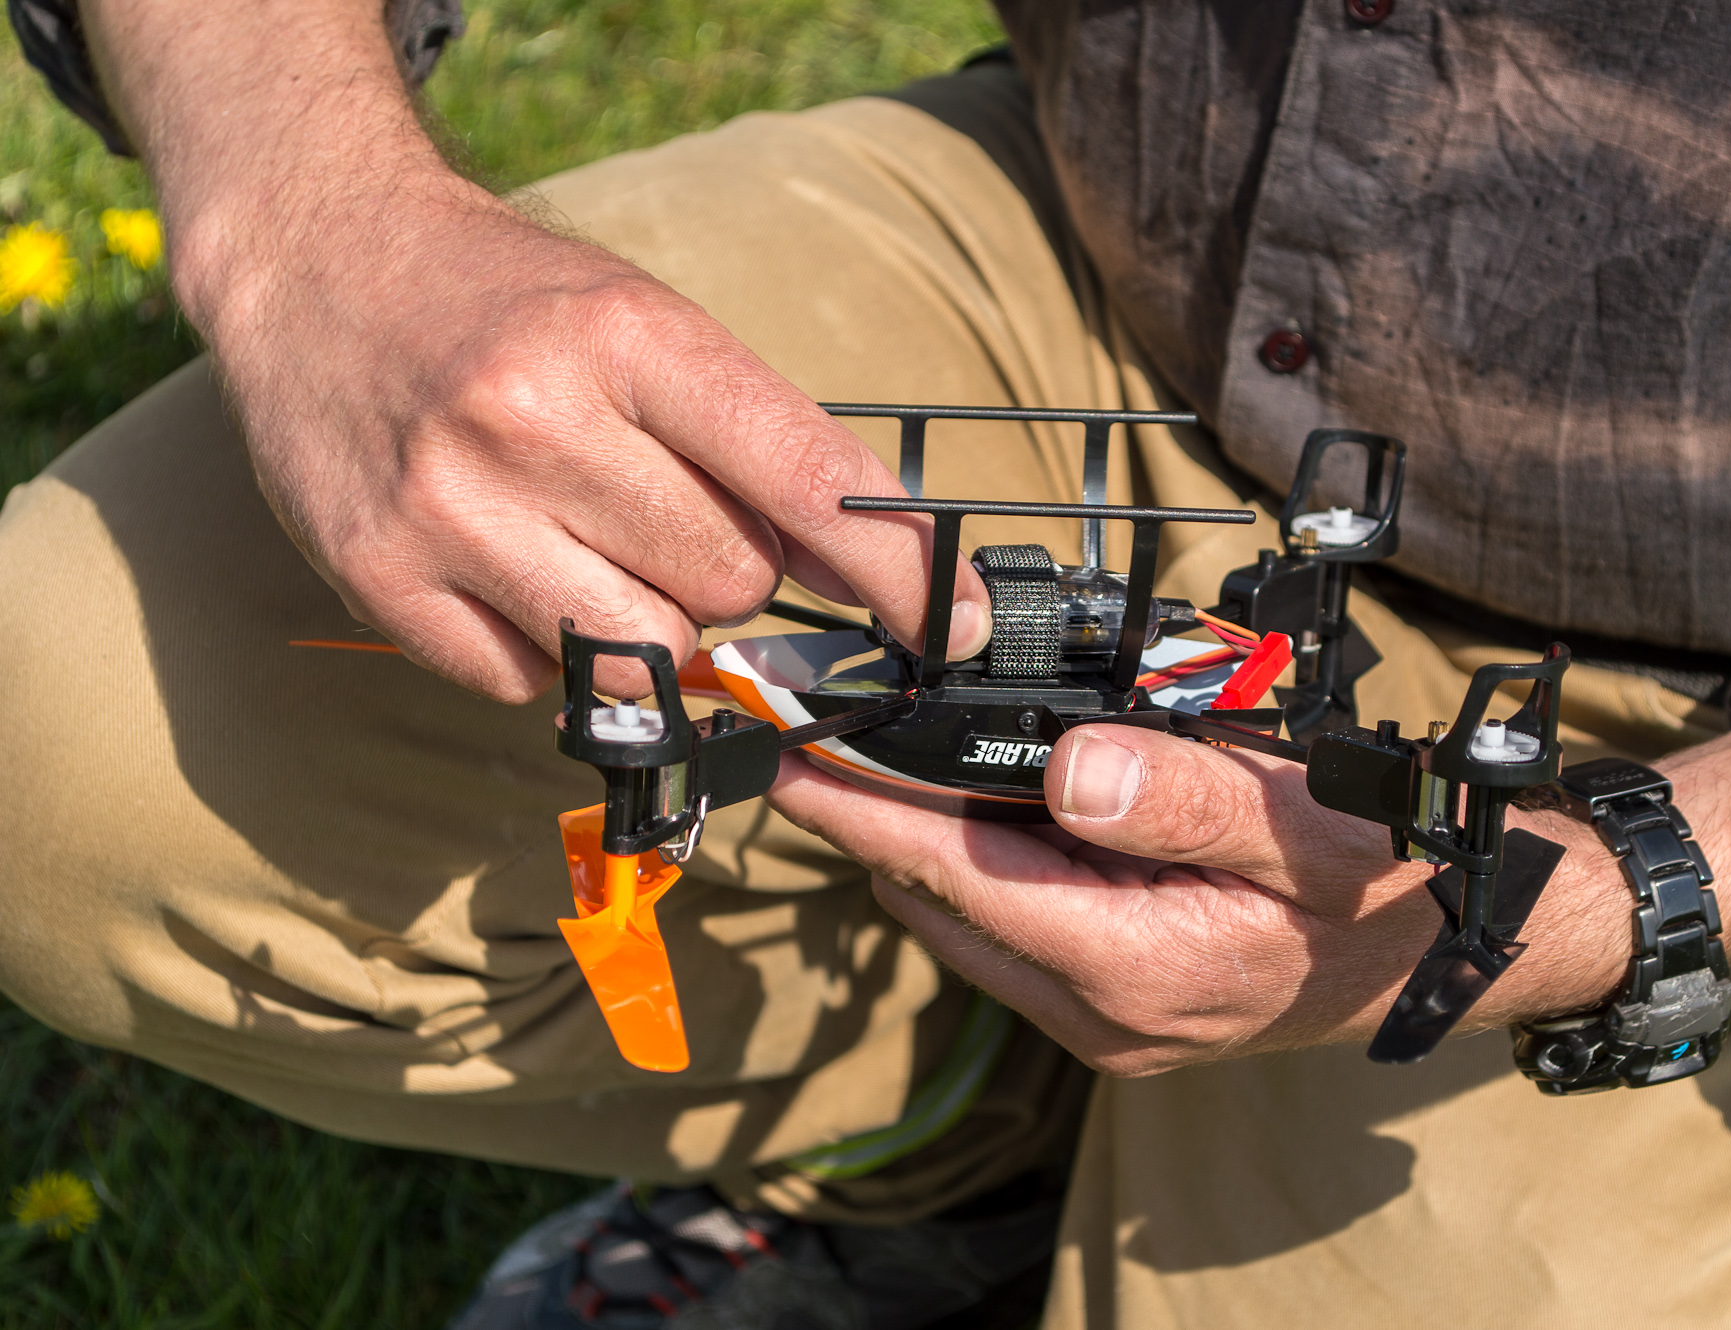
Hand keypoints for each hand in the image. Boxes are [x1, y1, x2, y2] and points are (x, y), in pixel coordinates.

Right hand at [90, 0, 986, 701]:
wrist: (320, 264)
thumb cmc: (514, 302)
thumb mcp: (646, 324)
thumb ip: (758, 443)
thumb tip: (876, 574)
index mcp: (624, 335)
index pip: (804, 478)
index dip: (897, 568)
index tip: (948, 621)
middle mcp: (532, 420)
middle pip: (729, 585)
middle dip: (728, 570)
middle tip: (662, 508)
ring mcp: (449, 509)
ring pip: (645, 655)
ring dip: (651, 622)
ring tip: (593, 540)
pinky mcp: (382, 581)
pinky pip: (538, 684)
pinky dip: (553, 648)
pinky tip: (513, 564)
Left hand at [771, 689, 1730, 1076]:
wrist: (1481, 940)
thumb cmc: (1406, 867)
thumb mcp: (1314, 819)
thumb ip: (1186, 796)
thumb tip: (1061, 768)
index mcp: (1141, 961)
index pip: (958, 873)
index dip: (861, 807)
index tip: (782, 751)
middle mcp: (1109, 1012)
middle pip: (946, 905)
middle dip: (872, 824)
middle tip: (809, 734)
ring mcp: (1116, 1023)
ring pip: (973, 928)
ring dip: (920, 849)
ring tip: (868, 761)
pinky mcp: (1130, 1010)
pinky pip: (1019, 938)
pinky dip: (980, 874)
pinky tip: (977, 812)